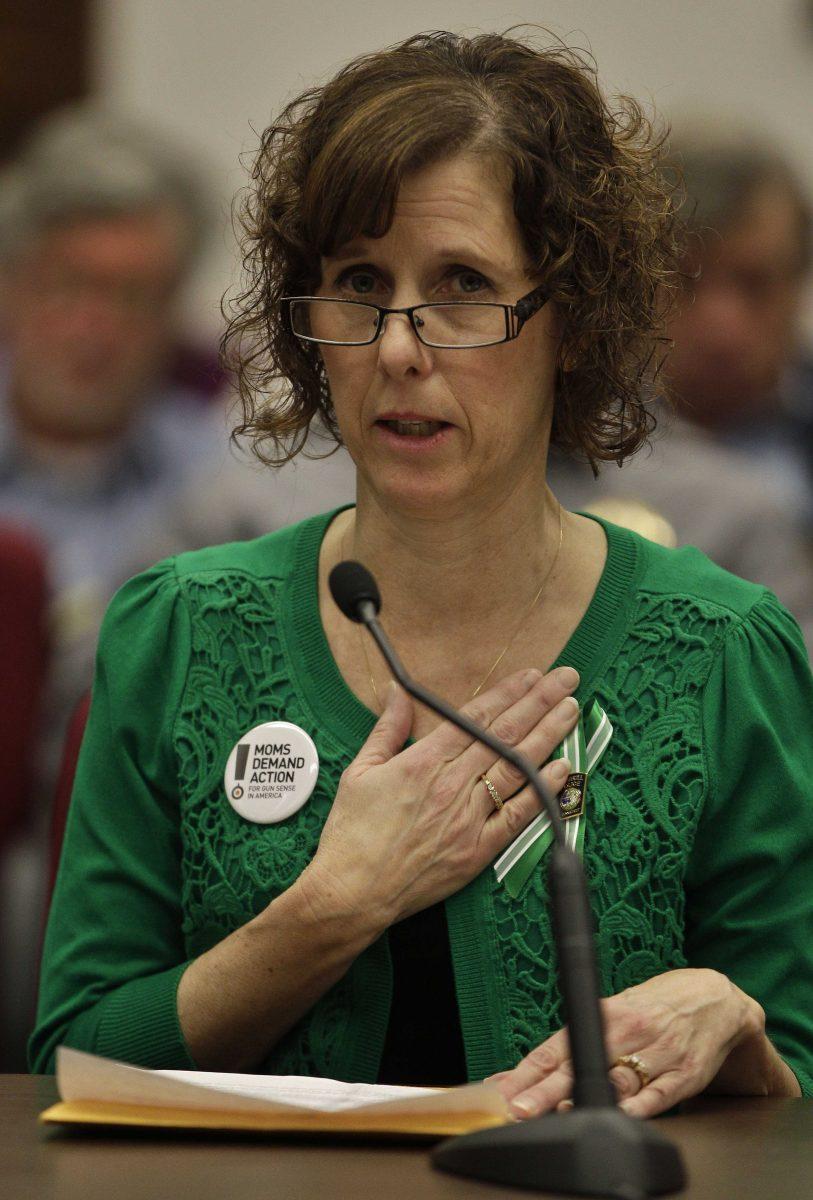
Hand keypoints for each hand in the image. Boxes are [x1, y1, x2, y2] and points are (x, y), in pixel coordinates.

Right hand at [299, 665, 579, 932]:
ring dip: (548, 736)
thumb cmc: (352, 833)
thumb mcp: (360, 770)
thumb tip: (398, 692)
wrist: (352, 892)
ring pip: (517, 767)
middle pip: (504, 735)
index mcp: (422, 762)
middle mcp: (450, 785)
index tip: (531, 675)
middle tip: (566, 679)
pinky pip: (518, 815)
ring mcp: (468, 819)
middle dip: (539, 702)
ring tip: (571, 710)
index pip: (475, 717)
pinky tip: (562, 769)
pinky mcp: (478, 850)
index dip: (507, 693)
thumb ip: (387, 728)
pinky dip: (542, 790)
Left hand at [487, 968, 767, 1119]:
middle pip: (579, 1066)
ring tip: (558, 1115)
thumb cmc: (656, 1007)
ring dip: (586, 1099)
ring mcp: (656, 1054)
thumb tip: (534, 1072)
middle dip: (545, 1091)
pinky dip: (638, 1106)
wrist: (714, 999)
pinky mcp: (684, 1075)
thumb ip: (580, 1043)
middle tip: (519, 1108)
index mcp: (605, 1015)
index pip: (557, 1047)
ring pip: (616, 1081)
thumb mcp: (615, 1013)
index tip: (503, 1091)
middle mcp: (628, 1033)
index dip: (528, 1072)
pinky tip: (621, 1116)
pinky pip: (659, 1094)